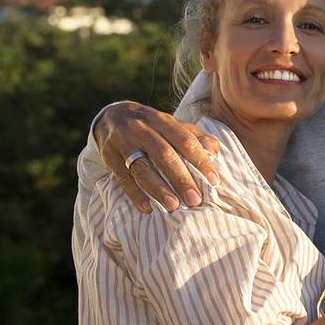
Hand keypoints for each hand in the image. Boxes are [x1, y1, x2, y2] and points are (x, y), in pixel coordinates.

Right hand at [95, 101, 219, 212]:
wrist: (113, 116)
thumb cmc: (153, 126)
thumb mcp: (173, 124)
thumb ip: (196, 136)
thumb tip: (215, 152)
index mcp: (162, 119)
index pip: (185, 140)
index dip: (200, 160)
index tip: (213, 181)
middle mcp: (141, 129)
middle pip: (163, 154)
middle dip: (181, 179)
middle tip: (195, 200)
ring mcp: (123, 142)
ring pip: (141, 168)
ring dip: (158, 189)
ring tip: (173, 206)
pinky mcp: (109, 157)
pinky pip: (122, 178)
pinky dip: (135, 194)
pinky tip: (147, 208)